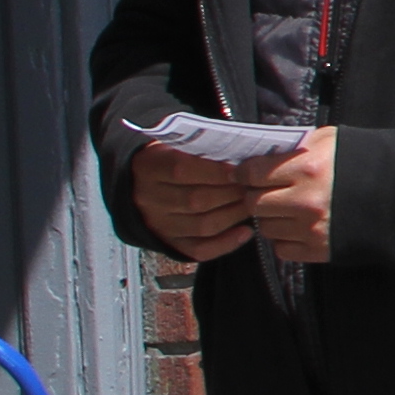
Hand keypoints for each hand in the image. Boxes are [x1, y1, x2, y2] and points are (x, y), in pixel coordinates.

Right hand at [130, 140, 259, 264]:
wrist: (140, 183)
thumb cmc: (170, 158)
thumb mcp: (176, 145)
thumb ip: (201, 148)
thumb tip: (240, 155)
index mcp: (149, 168)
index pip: (181, 170)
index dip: (215, 170)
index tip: (240, 168)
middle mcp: (149, 199)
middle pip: (196, 200)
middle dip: (231, 193)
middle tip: (254, 185)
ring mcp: (159, 224)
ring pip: (202, 226)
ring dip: (234, 215)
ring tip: (252, 203)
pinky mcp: (169, 243)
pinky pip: (200, 249)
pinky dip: (226, 243)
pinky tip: (246, 231)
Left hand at [247, 129, 338, 264]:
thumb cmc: (361, 162)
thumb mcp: (328, 141)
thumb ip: (294, 147)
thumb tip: (260, 153)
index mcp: (307, 168)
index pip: (252, 173)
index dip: (242, 173)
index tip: (243, 174)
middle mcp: (305, 200)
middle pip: (253, 203)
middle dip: (254, 196)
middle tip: (264, 191)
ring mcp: (311, 228)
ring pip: (265, 227)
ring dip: (271, 217)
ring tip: (285, 208)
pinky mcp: (318, 249)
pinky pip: (281, 248)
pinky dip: (284, 238)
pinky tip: (297, 226)